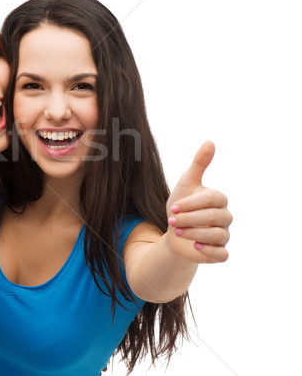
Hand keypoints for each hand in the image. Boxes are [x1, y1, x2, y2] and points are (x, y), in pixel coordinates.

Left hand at [166, 141, 231, 262]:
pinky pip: (222, 254)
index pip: (211, 199)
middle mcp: (225, 217)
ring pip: (217, 235)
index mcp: (218, 199)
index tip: (172, 207)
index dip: (191, 203)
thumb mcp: (186, 183)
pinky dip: (210, 251)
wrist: (173, 232)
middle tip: (171, 220)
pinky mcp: (220, 252)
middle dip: (189, 219)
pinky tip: (196, 247)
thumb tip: (210, 142)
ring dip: (194, 233)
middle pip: (214, 217)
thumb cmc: (181, 206)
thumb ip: (199, 164)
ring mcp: (224, 235)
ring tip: (177, 231)